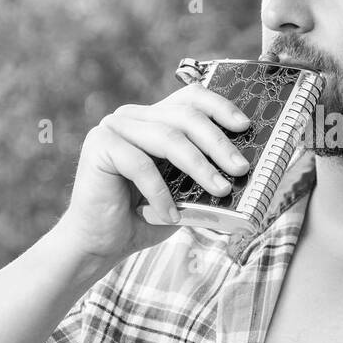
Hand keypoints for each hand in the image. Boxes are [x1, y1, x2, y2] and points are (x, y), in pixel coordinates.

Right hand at [53, 83, 251, 261]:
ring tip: (220, 190)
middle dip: (217, 143)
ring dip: (199, 166)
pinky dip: (160, 193)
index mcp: (153, 119)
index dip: (219, 107)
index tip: (244, 126)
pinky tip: (171, 216)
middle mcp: (133, 116)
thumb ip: (205, 174)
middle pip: (184, 116)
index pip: (190, 98)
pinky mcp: (99, 145)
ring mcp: (113, 127)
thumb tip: (242, 169)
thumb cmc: (145, 217)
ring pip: (168, 137)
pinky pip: (140, 164)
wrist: (100, 243)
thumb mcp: (184, 192)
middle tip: (240, 169)